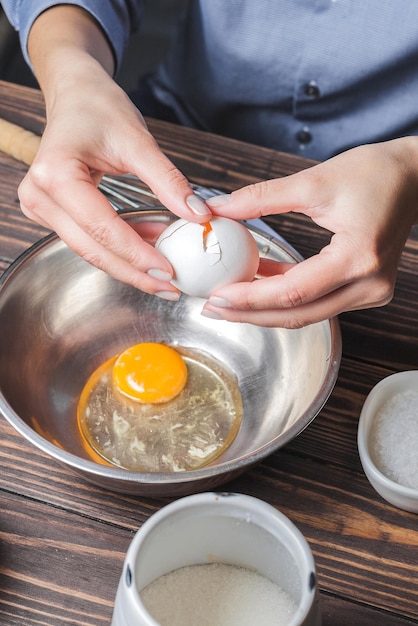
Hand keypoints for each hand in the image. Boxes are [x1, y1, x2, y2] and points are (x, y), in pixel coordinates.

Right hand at [18, 6, 210, 297]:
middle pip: (93, 249)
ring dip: (130, 262)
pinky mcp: (54, 213)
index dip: (138, 255)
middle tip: (170, 287)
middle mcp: (40, 197)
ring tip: (167, 269)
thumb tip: (198, 216)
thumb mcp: (137, 140)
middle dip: (135, 272)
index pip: (102, 228)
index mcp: (55, 175)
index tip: (169, 272)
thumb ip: (168, 181)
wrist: (75, 95)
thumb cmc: (98, 108)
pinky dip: (122, 247)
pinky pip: (90, 239)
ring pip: (91, 250)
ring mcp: (42, 207)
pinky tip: (151, 247)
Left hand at [203, 139, 417, 326]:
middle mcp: (368, 285)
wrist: (416, 177)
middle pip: (298, 314)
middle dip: (251, 314)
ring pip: (307, 313)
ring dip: (266, 308)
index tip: (217, 296)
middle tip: (212, 307)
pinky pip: (318, 301)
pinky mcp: (365, 289)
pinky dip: (286, 296)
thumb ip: (262, 198)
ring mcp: (370, 292)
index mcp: (358, 258)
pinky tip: (256, 284)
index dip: (251, 298)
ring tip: (227, 299)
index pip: (294, 292)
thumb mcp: (314, 181)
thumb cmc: (376, 173)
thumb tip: (218, 208)